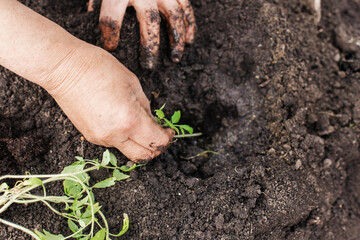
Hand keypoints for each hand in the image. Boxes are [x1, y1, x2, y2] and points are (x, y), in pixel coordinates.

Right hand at [45, 44, 173, 162]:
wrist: (64, 68)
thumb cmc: (98, 68)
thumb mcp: (133, 83)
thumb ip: (145, 107)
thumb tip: (151, 121)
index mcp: (130, 120)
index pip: (156, 141)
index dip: (167, 138)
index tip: (169, 131)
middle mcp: (115, 135)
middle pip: (142, 155)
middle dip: (155, 148)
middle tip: (159, 134)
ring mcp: (100, 138)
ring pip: (127, 150)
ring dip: (138, 142)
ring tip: (139, 123)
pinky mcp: (90, 136)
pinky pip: (113, 143)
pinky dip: (123, 136)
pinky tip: (121, 120)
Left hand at [88, 0, 195, 68]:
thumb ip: (97, 3)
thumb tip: (94, 25)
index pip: (111, 17)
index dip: (110, 35)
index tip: (111, 47)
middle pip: (150, 21)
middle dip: (150, 46)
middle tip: (149, 65)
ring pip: (174, 17)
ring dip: (176, 40)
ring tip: (174, 58)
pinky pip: (186, 8)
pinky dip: (189, 25)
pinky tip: (188, 41)